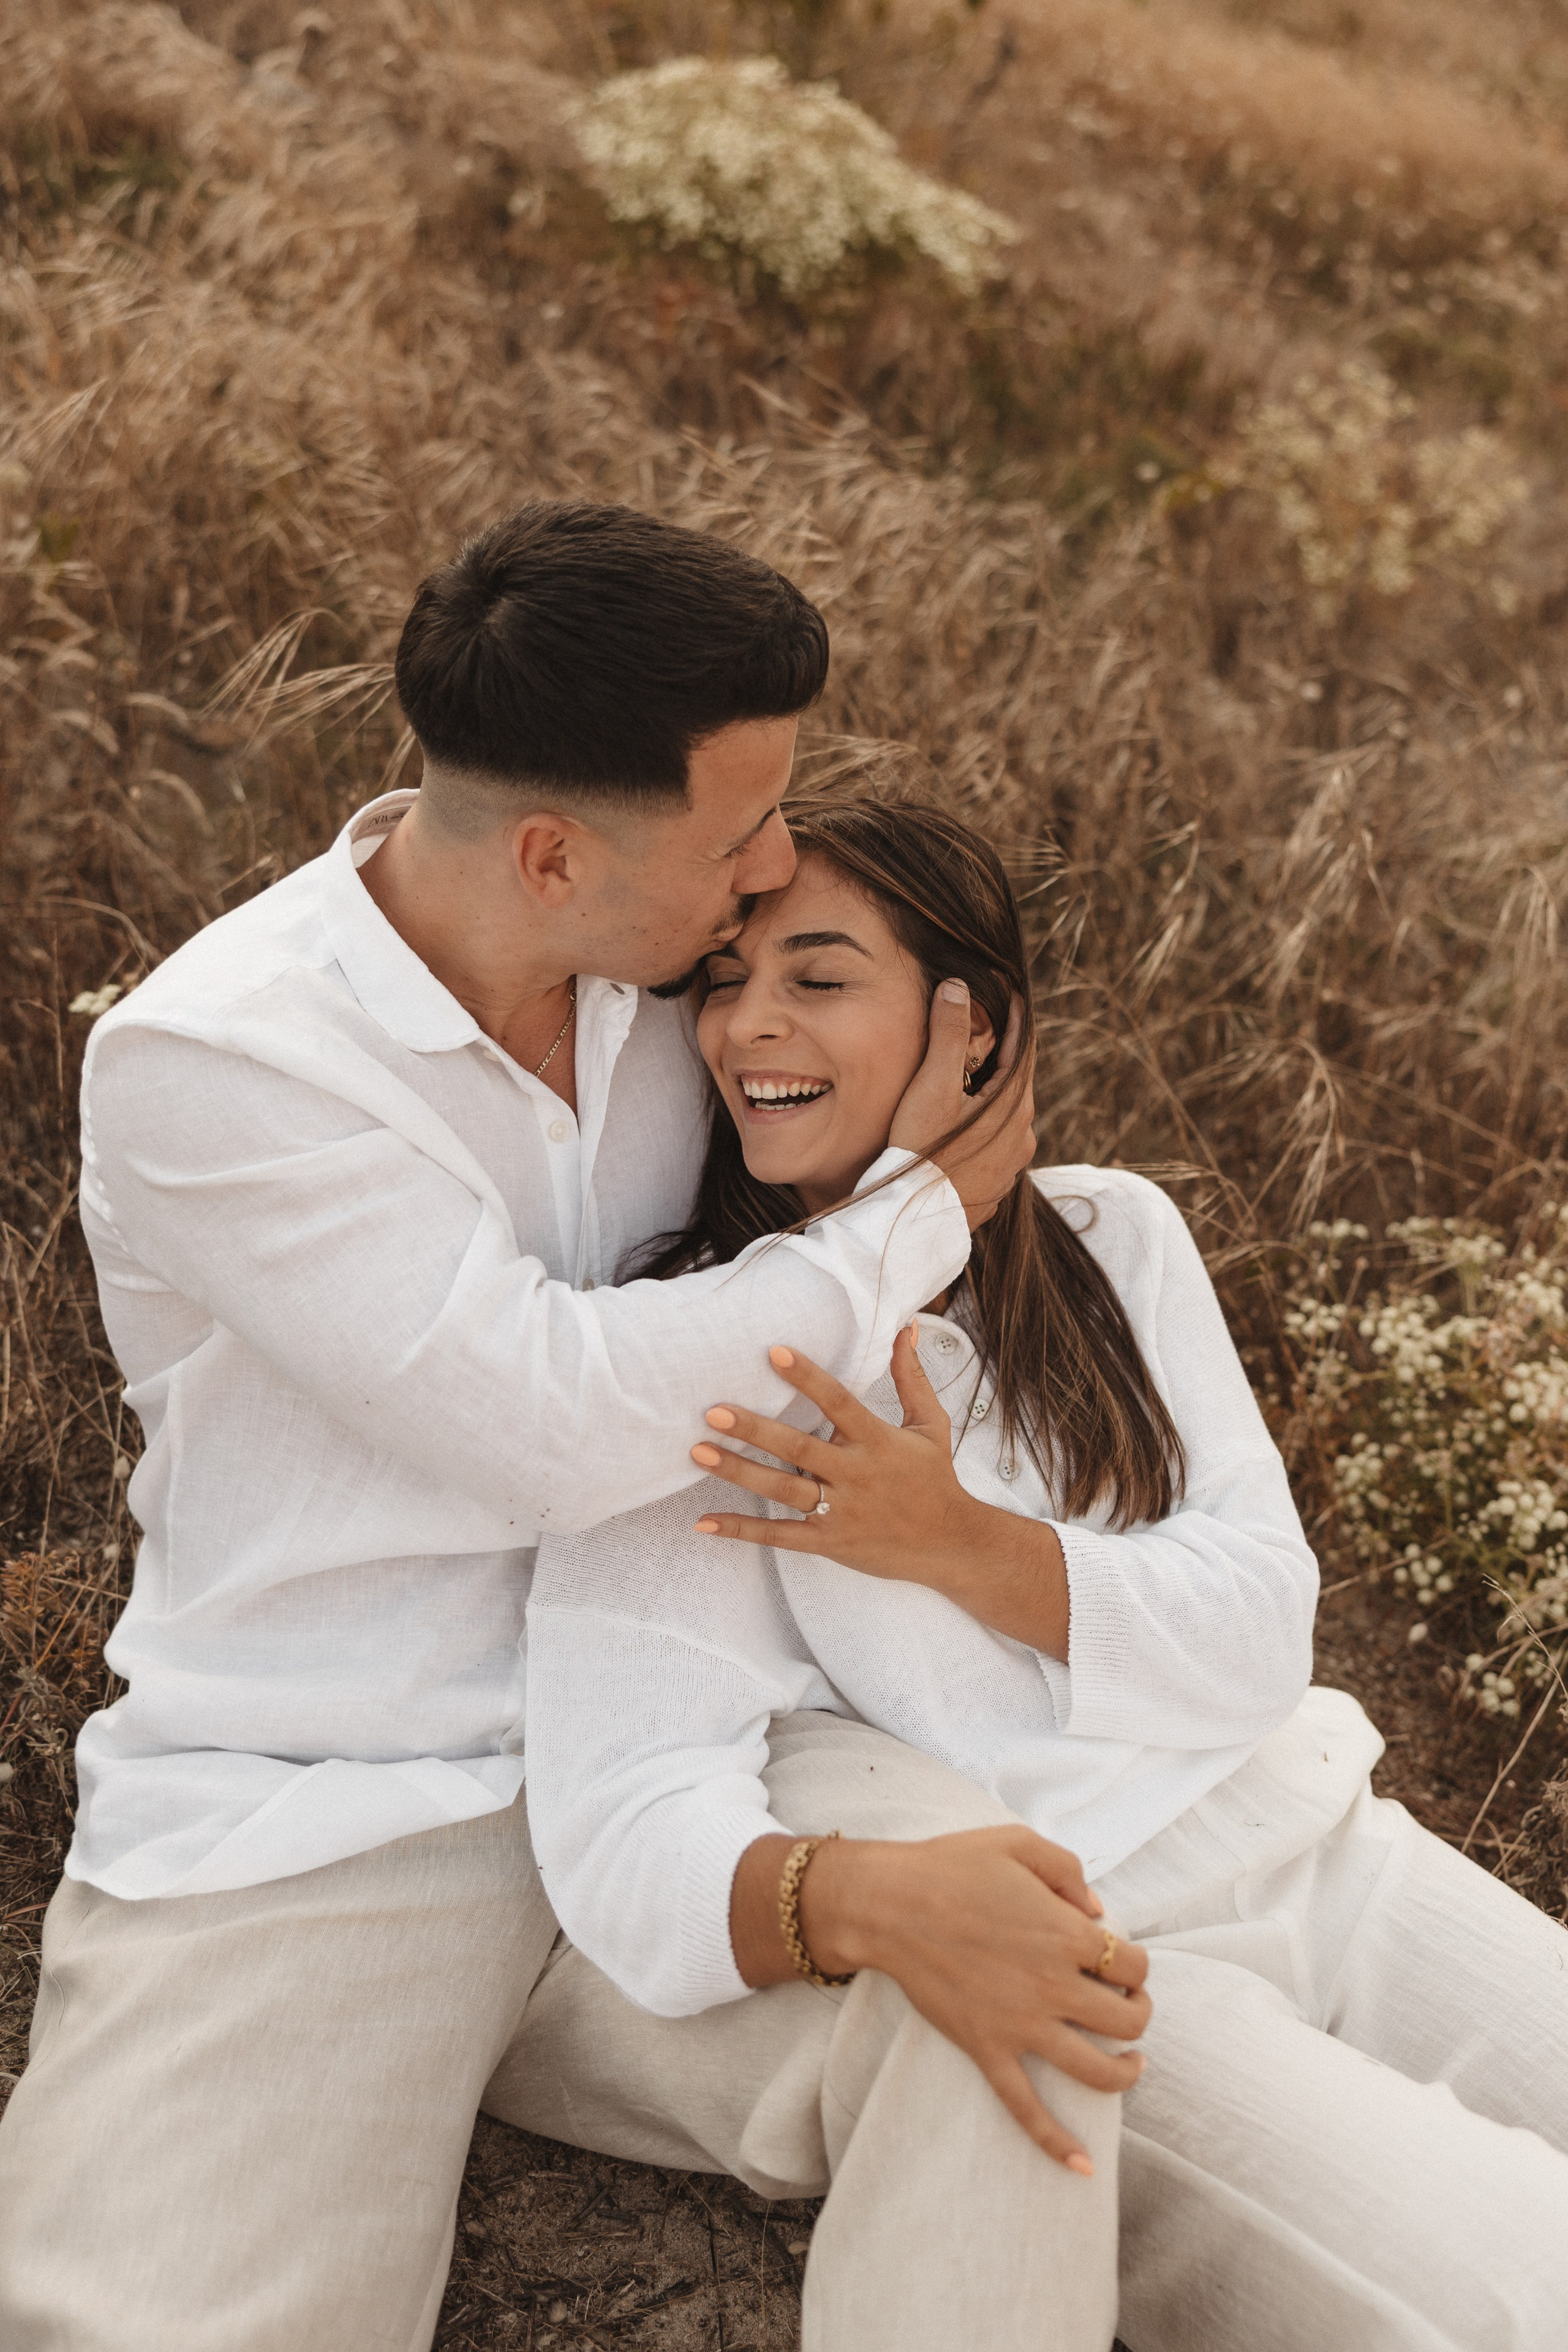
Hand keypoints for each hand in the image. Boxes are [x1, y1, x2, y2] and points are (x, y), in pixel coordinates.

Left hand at [691, 1336, 1070, 1653]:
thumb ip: (910, 1376)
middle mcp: (856, 1475)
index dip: (808, 1377)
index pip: (839, 1402)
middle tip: (713, 1410)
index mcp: (878, 1441)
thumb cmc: (936, 1478)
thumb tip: (906, 1326)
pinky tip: (704, 1521)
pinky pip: (780, 1535)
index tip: (775, 1352)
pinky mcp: (829, 1541)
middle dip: (755, 1429)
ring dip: (739, 1472)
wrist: (951, 1544)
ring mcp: (841, 1511)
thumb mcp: (930, 1424)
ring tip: (699, 1452)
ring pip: (783, 1490)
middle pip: (799, 1447)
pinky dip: (742, 1530)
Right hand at [730, 1825, 1149, 2169]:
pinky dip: (1056, 2143)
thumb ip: (1068, 1871)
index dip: (1137, 1965)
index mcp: (1065, 1934)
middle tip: (1125, 2005)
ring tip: (1129, 2065)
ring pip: (1097, 2072)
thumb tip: (1100, 1912)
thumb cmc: (951, 1866)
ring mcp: (1020, 2025)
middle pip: (1127, 2021)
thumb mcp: (1017, 1843)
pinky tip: (1083, 2167)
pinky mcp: (987, 2050)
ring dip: (1125, 2074)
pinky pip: (1026, 2109)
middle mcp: (1053, 1985)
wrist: (888, 1905)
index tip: (1121, 1961)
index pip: (1133, 1966)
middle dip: (1138, 2014)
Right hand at [888, 982, 1036, 1230]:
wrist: (913, 1223)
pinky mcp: (995, 1185)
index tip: (1010, 992)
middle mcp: (1022, 1136)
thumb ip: (947, 1034)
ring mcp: (1011, 1164)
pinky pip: (995, 1144)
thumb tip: (956, 987)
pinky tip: (961, 1125)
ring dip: (990, 1092)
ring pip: (1005, 1115)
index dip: (1016, 1017)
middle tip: (985, 1028)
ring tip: (968, 1076)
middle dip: (1001, 1054)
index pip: (1023, 1048)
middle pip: (1015, 1082)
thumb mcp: (931, 1086)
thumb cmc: (921, 1152)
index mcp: (1013, 1106)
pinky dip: (982, 1125)